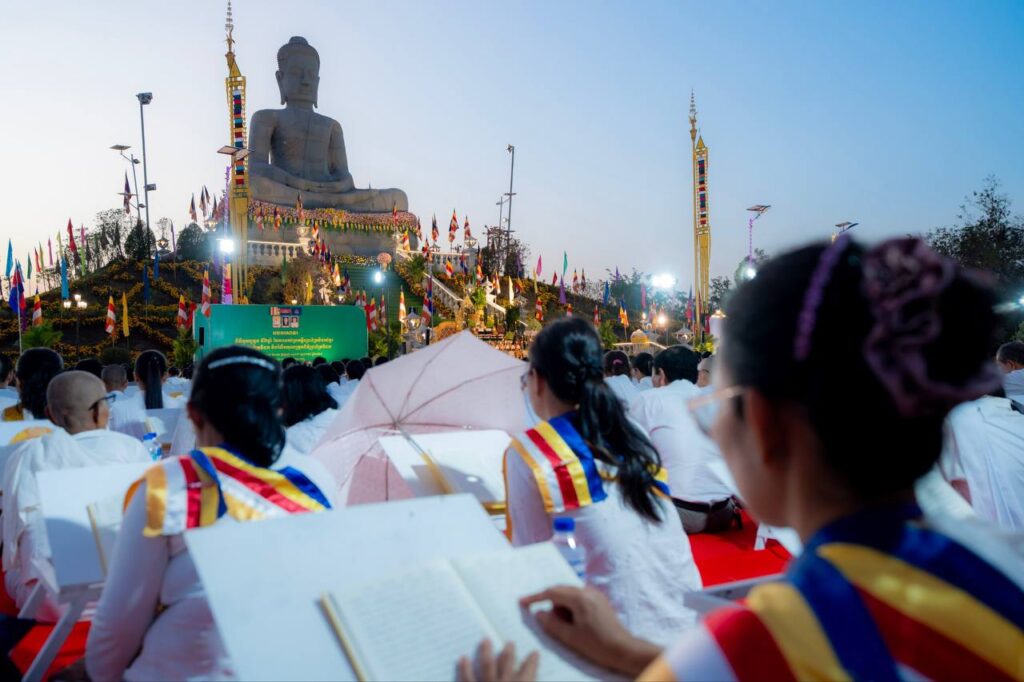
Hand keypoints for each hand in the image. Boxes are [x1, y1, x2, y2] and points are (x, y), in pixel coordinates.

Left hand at [457, 639, 538, 681]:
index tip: (534, 652)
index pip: (529, 672)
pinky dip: (464, 669)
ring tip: (485, 640)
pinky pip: (466, 678)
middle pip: (506, 664)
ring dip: (486, 652)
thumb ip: (528, 681)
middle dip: (508, 652)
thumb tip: (530, 678)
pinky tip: (462, 659)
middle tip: (509, 642)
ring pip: (487, 666)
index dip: (532, 662)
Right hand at [520, 586, 661, 676]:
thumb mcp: (570, 637)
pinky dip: (572, 607)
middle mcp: (588, 591)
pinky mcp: (599, 600)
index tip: (523, 602)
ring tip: (568, 626)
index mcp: (580, 598)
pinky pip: (579, 598)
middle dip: (552, 605)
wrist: (623, 649)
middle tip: (552, 623)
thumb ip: (551, 623)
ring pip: (570, 594)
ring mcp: (595, 594)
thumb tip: (539, 613)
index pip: (552, 592)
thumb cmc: (596, 644)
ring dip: (563, 607)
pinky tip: (576, 622)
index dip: (535, 597)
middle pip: (561, 591)